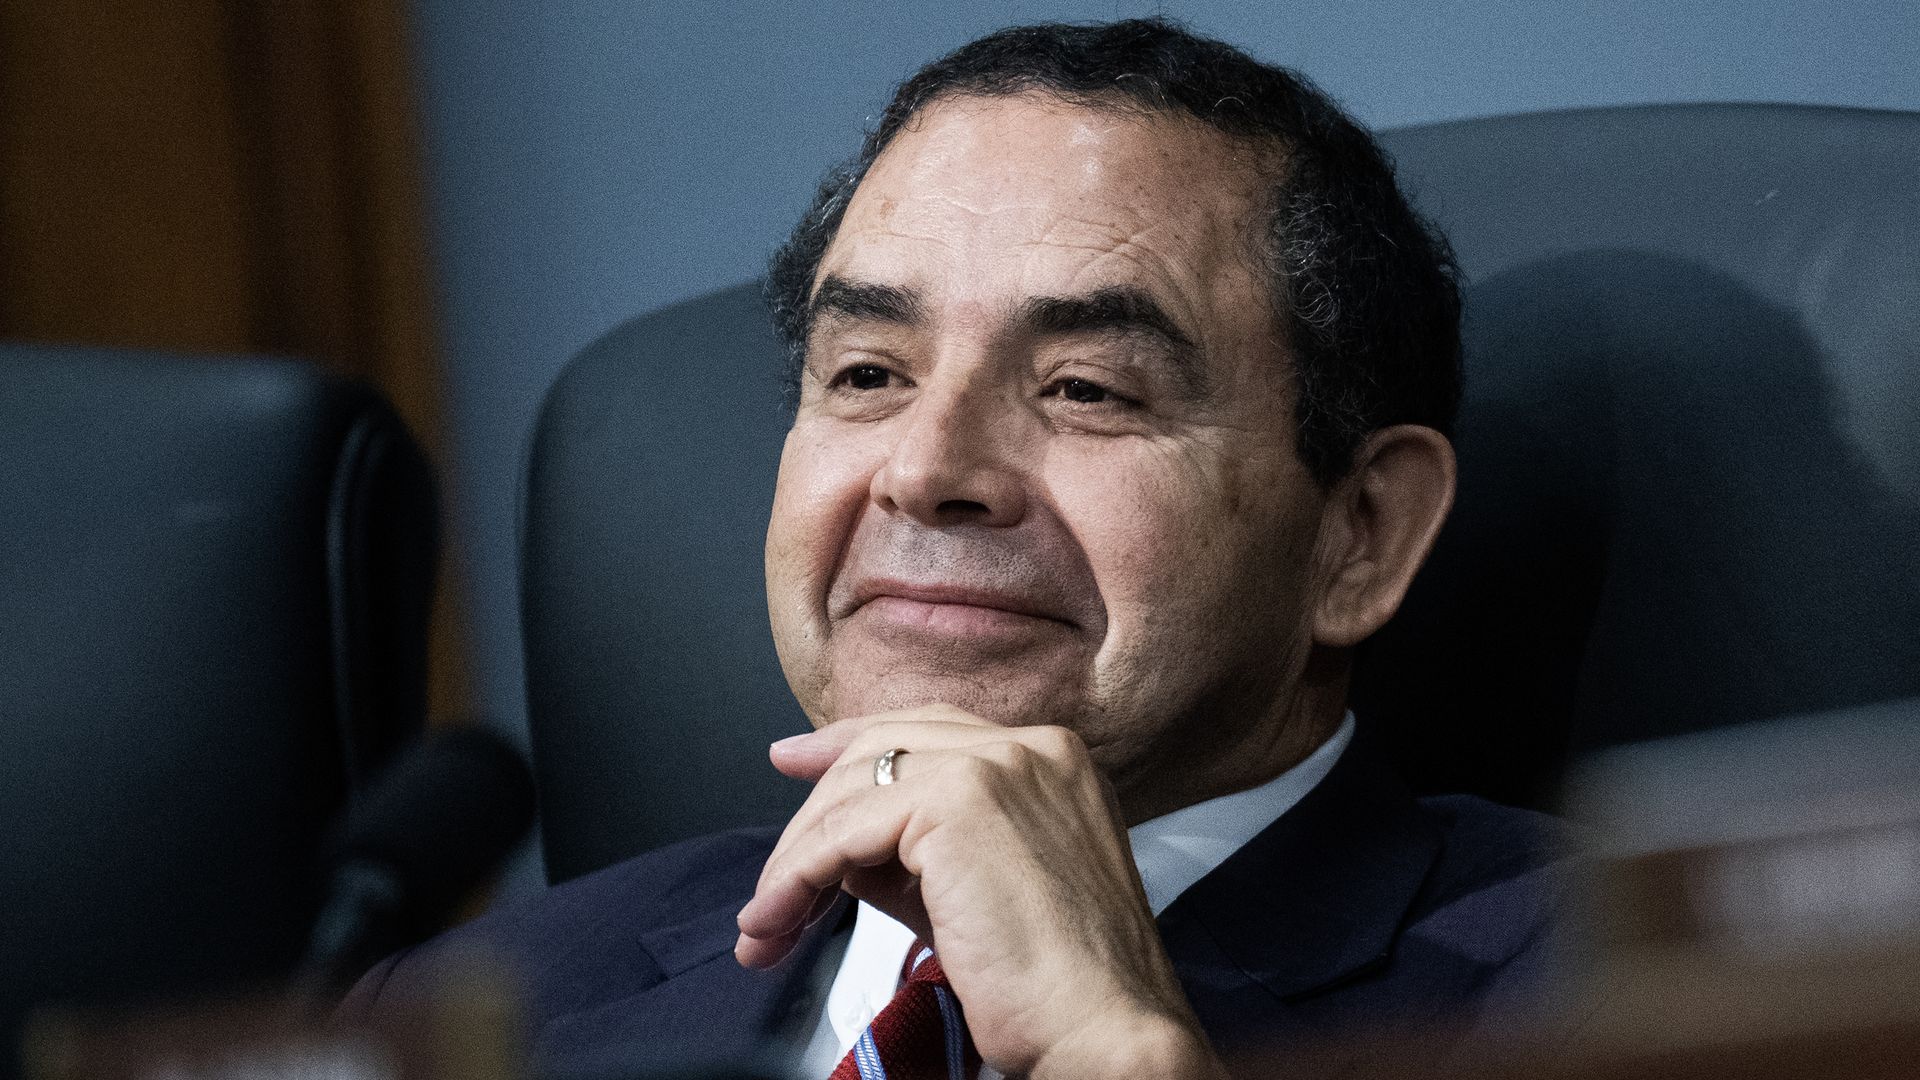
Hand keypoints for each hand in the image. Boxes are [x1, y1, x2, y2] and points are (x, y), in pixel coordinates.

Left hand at [734, 704, 1228, 1078]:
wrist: (1105, 1032)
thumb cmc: (1058, 987)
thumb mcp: (976, 895)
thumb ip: (915, 857)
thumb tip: (842, 851)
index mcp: (1051, 759)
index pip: (927, 728)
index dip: (847, 743)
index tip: (791, 760)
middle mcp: (1030, 746)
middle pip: (881, 748)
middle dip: (808, 815)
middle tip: (766, 886)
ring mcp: (998, 765)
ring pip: (853, 789)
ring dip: (793, 861)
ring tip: (767, 928)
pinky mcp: (960, 801)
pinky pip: (846, 832)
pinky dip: (796, 877)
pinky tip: (777, 921)